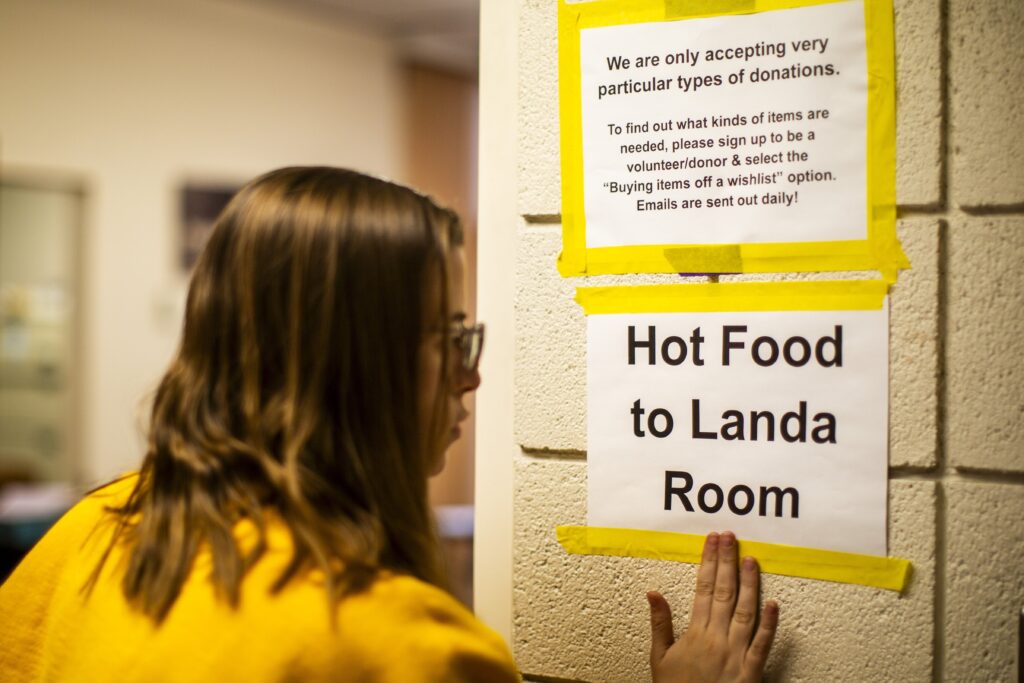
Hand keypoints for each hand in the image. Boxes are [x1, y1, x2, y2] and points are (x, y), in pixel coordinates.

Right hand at [647, 531, 778, 681]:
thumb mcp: (659, 659)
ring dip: (750, 584)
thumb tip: (654, 592)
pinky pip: (763, 644)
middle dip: (727, 562)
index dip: (708, 562)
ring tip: (751, 559)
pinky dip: (770, 624)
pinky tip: (774, 604)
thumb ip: (660, 624)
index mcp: (695, 633)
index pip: (703, 588)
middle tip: (730, 537)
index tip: (711, 541)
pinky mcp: (752, 671)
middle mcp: (717, 638)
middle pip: (724, 592)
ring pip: (745, 611)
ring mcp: (736, 653)